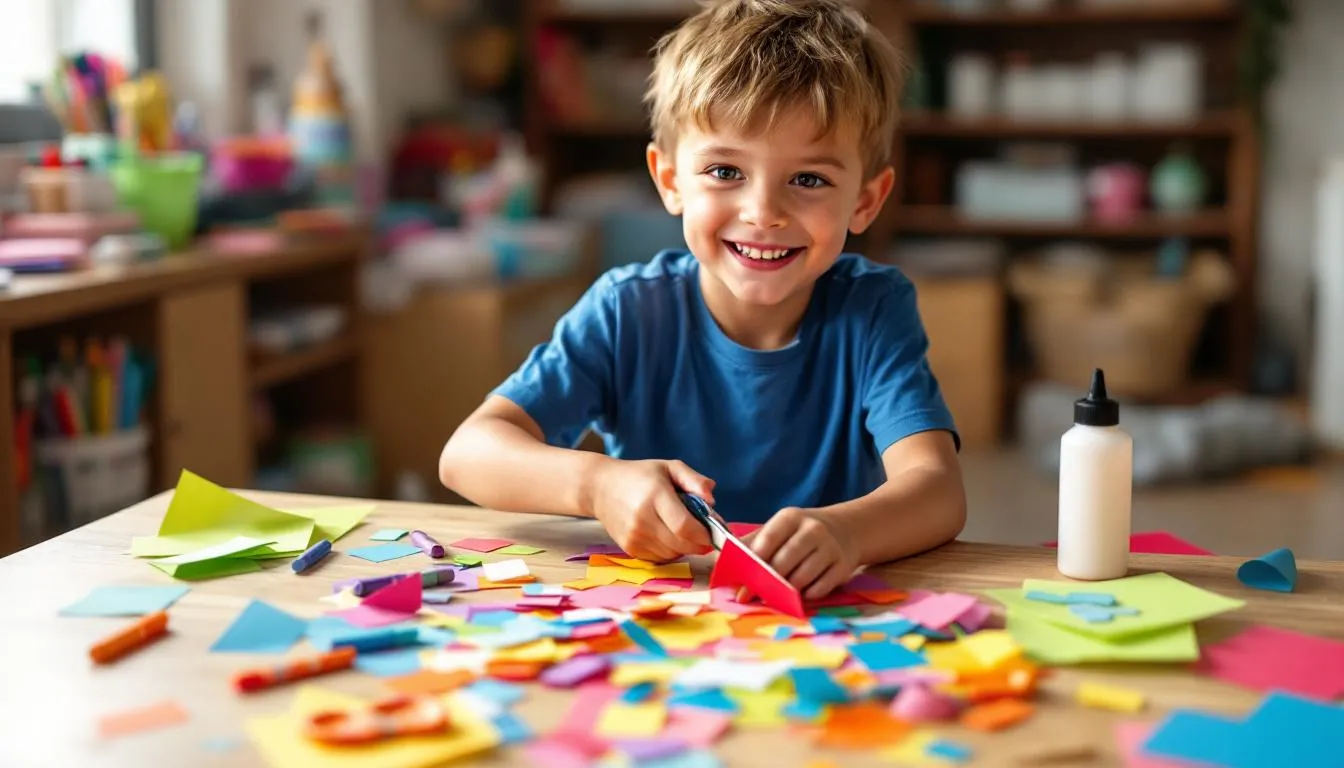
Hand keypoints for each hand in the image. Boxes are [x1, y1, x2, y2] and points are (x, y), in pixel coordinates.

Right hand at [588, 458, 715, 561]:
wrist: (600, 487)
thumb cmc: (639, 475)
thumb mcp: (669, 467)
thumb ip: (694, 480)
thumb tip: (711, 501)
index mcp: (655, 495)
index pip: (684, 526)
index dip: (703, 534)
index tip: (712, 532)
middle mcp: (643, 518)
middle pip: (681, 544)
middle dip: (699, 544)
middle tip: (704, 535)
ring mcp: (634, 536)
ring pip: (672, 554)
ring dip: (684, 547)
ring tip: (682, 531)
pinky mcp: (629, 548)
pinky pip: (660, 558)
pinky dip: (670, 551)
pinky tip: (667, 536)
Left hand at [746, 507, 857, 599]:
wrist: (846, 529)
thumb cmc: (802, 533)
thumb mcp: (779, 529)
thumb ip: (752, 543)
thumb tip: (722, 562)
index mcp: (790, 518)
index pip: (768, 540)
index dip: (753, 563)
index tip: (741, 583)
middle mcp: (812, 529)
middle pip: (784, 562)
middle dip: (766, 583)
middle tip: (752, 597)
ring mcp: (830, 547)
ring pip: (802, 577)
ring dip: (785, 591)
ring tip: (774, 597)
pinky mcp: (843, 565)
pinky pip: (820, 588)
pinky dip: (806, 595)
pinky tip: (799, 595)